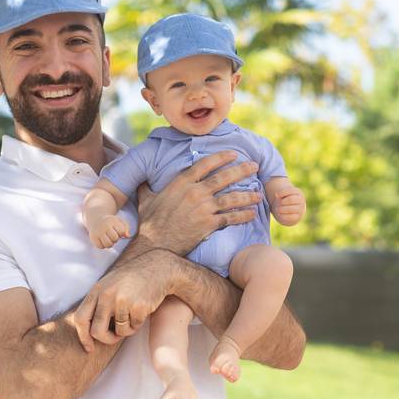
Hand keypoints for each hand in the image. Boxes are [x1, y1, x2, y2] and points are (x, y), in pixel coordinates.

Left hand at [74, 250, 172, 351]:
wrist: (156, 268)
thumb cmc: (131, 280)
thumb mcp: (108, 285)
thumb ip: (97, 303)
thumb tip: (87, 331)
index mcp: (97, 290)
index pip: (80, 318)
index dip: (83, 337)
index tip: (89, 347)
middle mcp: (107, 295)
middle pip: (97, 331)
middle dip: (106, 339)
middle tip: (115, 337)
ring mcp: (122, 301)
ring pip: (119, 331)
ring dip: (127, 329)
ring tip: (133, 314)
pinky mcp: (138, 306)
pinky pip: (134, 327)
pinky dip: (138, 324)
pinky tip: (142, 309)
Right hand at [88, 215, 129, 248]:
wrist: (96, 219)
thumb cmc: (111, 222)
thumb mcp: (119, 221)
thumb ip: (125, 228)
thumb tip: (127, 236)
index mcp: (112, 221)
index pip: (121, 232)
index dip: (122, 234)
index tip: (118, 231)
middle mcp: (104, 226)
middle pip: (115, 238)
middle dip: (116, 239)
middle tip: (113, 236)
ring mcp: (98, 232)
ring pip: (108, 244)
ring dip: (110, 244)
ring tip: (109, 239)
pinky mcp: (93, 237)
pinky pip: (100, 246)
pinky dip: (103, 246)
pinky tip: (103, 241)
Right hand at [136, 151, 261, 254]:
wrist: (155, 244)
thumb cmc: (149, 223)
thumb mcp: (145, 200)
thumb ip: (145, 187)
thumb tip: (139, 181)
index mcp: (181, 183)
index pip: (205, 165)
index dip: (221, 157)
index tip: (233, 154)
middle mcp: (195, 192)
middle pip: (223, 178)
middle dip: (241, 170)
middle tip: (254, 166)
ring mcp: (203, 208)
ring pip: (231, 197)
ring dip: (247, 194)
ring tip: (259, 193)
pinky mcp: (208, 224)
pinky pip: (230, 217)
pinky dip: (243, 215)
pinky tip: (252, 213)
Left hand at [272, 185, 305, 225]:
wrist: (293, 211)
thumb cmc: (286, 200)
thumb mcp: (284, 195)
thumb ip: (280, 194)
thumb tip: (276, 195)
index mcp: (297, 192)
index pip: (290, 191)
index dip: (282, 193)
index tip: (276, 195)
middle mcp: (301, 200)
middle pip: (291, 200)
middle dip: (282, 202)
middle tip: (277, 204)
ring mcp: (300, 209)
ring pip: (290, 209)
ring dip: (282, 209)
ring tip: (277, 210)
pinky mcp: (298, 216)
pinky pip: (290, 217)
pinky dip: (283, 215)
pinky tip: (279, 214)